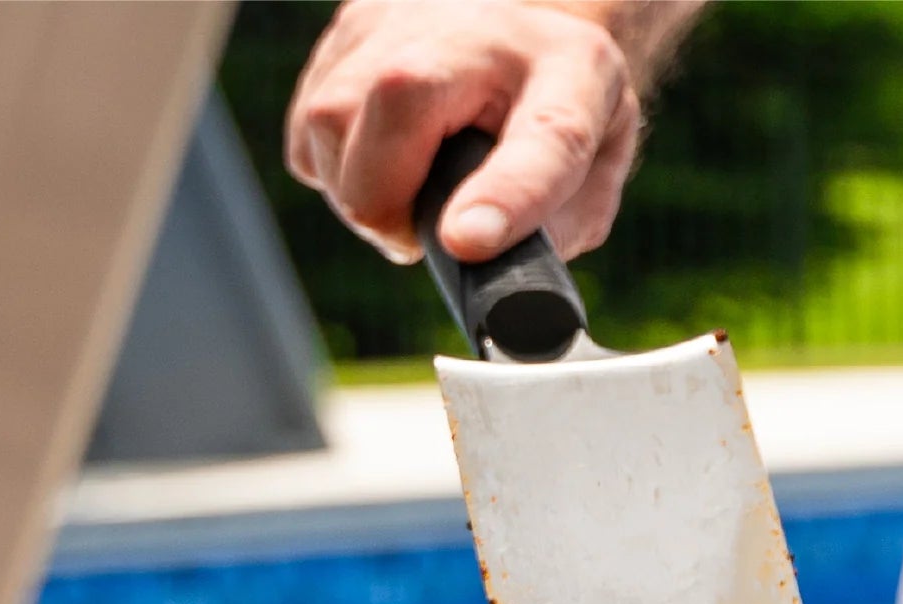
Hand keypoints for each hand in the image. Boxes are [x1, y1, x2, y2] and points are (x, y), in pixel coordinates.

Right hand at [286, 0, 685, 265]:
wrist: (528, 25)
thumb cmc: (559, 111)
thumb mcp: (596, 171)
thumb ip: (563, 229)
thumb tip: (496, 278)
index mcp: (569, 75)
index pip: (543, 137)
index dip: (502, 195)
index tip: (463, 242)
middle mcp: (482, 30)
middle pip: (393, 105)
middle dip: (385, 205)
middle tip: (416, 234)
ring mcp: (402, 17)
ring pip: (328, 121)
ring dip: (355, 191)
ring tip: (403, 199)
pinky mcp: (349, 27)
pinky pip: (307, 128)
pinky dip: (332, 169)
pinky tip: (378, 165)